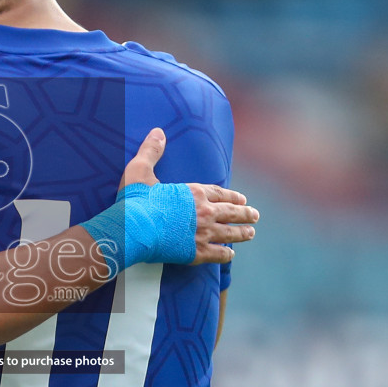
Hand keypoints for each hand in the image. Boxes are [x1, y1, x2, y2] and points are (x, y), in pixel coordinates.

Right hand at [119, 127, 258, 264]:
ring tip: (250, 233)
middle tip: (255, 215)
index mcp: (194, 192)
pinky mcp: (195, 252)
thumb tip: (158, 132)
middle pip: (231, 213)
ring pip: (229, 233)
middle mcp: (204, 212)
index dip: (232, 196)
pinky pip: (217, 254)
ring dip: (242, 233)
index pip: (219, 193)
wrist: (132, 228)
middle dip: (245, 214)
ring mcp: (202, 233)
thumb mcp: (140, 170)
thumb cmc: (134, 200)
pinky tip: (230, 254)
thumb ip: (151, 151)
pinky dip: (225, 254)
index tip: (242, 198)